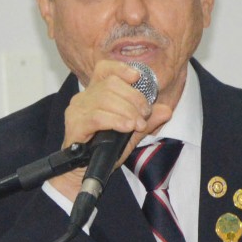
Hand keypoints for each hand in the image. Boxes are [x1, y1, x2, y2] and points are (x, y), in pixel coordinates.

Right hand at [51, 60, 173, 200]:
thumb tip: (166, 110)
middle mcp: (83, 98)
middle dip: (134, 98)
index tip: (137, 77)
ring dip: (127, 111)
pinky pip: (98, 117)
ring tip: (137, 125)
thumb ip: (146, 121)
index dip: (121, 68)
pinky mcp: (75, 125)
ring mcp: (77, 111)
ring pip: (105, 98)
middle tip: (144, 115)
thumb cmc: (103, 149)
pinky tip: (126, 127)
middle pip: (111, 84)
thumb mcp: (130, 133)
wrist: (83, 172)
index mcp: (94, 93)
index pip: (104, 69)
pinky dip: (116, 121)